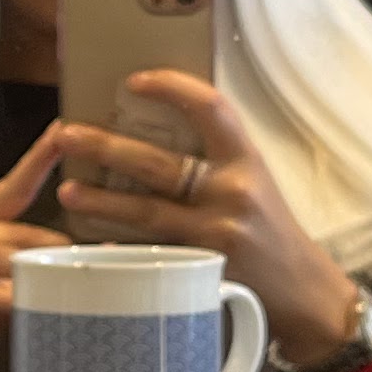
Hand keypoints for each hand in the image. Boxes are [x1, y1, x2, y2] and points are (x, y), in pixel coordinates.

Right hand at [0, 126, 72, 371]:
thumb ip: (25, 280)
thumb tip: (78, 274)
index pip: (9, 188)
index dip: (36, 160)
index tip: (63, 131)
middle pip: (7, 226)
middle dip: (47, 237)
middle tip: (85, 249)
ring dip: (24, 263)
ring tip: (59, 274)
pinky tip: (16, 301)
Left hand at [47, 73, 364, 358]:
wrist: (304, 291)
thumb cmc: (271, 230)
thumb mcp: (255, 182)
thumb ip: (216, 159)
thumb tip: (153, 131)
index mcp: (246, 160)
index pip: (211, 108)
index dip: (172, 88)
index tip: (134, 80)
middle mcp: (233, 192)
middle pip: (159, 163)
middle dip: (106, 148)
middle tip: (66, 135)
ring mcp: (216, 233)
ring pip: (147, 213)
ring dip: (101, 200)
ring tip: (66, 189)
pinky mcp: (202, 270)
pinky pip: (151, 254)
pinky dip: (120, 249)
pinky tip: (92, 244)